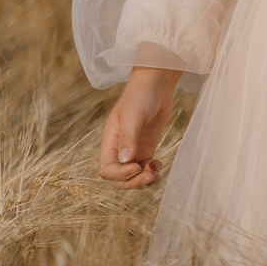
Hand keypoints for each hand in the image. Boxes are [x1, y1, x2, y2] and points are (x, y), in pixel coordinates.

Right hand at [98, 66, 180, 187]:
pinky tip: (159, 164)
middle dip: (133, 182)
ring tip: (156, 173)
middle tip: (149, 175)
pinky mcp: (147, 147)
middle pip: (119, 178)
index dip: (119, 175)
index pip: (107, 170)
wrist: (156, 83)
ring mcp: (133, 149)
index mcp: (109, 142)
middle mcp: (119, 149)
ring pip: (133, 176)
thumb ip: (128, 138)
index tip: (136, 166)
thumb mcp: (133, 116)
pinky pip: (145, 168)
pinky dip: (151, 172)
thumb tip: (125, 161)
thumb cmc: (140, 96)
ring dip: (143, 180)